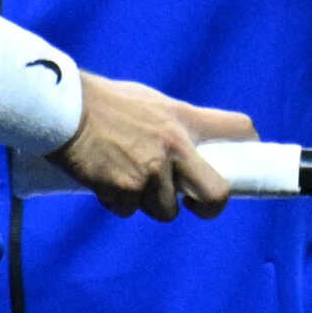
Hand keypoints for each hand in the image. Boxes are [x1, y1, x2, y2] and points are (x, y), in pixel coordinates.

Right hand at [47, 74, 253, 220]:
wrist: (61, 109)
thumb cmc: (102, 102)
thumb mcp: (148, 102)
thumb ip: (171, 123)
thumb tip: (185, 147)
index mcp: (183, 119)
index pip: (237, 128)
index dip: (250, 147)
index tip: (243, 162)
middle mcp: (174, 146)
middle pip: (218, 194)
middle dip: (209, 207)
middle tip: (195, 206)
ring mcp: (151, 171)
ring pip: (165, 211)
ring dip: (147, 203)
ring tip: (125, 178)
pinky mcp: (124, 189)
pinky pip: (128, 210)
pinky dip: (117, 202)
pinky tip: (103, 180)